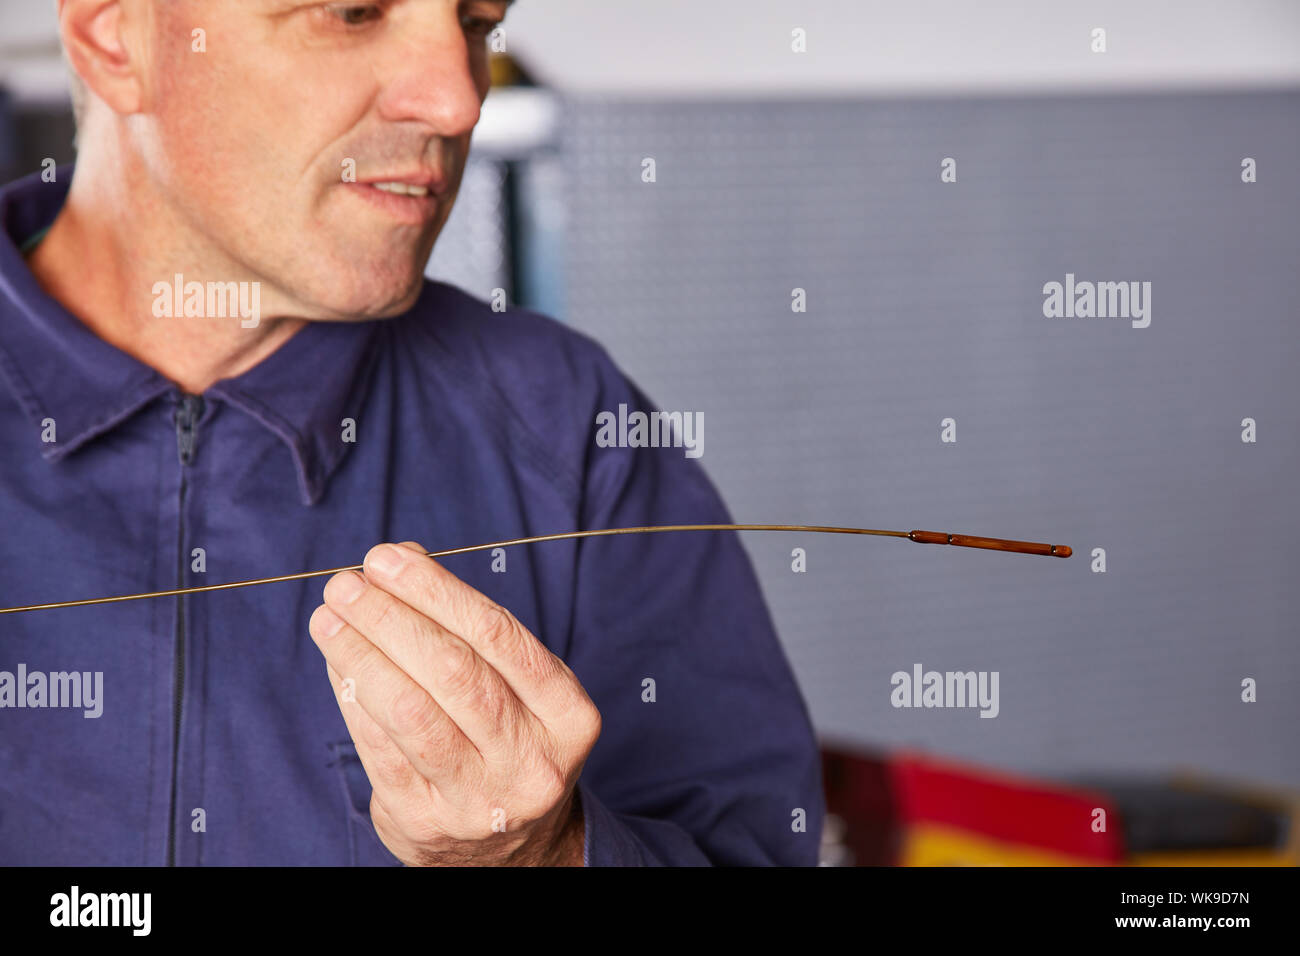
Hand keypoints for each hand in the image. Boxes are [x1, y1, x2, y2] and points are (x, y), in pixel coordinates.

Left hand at [308, 541, 600, 865]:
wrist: (513, 848)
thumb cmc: (509, 740)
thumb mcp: (518, 687)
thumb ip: (466, 625)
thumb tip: (402, 561)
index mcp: (567, 715)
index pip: (497, 635)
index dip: (436, 591)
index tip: (388, 559)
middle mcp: (531, 760)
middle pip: (453, 671)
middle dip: (391, 617)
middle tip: (347, 583)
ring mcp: (479, 798)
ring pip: (411, 710)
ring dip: (361, 653)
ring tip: (329, 618)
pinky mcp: (425, 820)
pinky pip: (379, 747)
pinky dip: (353, 696)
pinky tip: (338, 663)